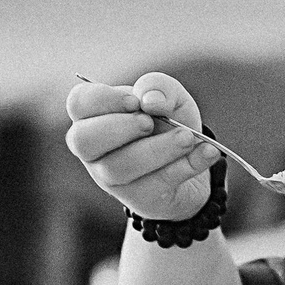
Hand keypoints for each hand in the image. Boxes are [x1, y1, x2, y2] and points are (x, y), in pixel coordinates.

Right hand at [64, 72, 223, 222]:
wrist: (192, 159)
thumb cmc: (167, 120)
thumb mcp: (168, 95)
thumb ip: (158, 86)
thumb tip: (150, 100)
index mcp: (93, 115)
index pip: (78, 103)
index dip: (104, 100)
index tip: (135, 102)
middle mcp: (93, 149)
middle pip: (84, 140)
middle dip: (120, 128)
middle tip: (150, 122)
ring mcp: (111, 177)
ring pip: (120, 167)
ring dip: (159, 150)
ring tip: (189, 138)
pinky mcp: (138, 198)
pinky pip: (156, 183)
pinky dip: (187, 165)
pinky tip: (206, 152)